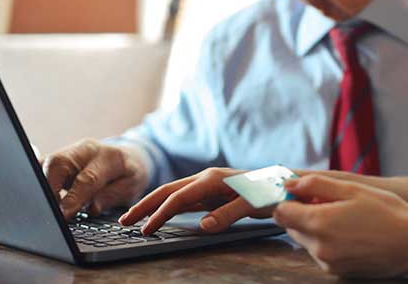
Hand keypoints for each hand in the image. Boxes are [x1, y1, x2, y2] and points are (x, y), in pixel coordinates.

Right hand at [42, 139, 150, 219]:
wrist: (127, 157)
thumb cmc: (129, 173)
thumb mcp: (132, 186)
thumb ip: (112, 195)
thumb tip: (93, 208)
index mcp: (108, 156)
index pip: (87, 178)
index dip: (73, 199)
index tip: (63, 216)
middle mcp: (85, 150)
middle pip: (58, 164)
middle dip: (49, 189)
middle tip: (48, 213)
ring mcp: (69, 152)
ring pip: (46, 164)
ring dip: (41, 187)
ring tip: (43, 209)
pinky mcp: (57, 159)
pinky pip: (41, 167)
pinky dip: (38, 182)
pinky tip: (38, 198)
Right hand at [119, 168, 270, 234]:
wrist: (284, 183)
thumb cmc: (270, 191)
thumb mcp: (253, 204)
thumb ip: (228, 214)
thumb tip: (203, 226)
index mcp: (212, 179)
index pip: (178, 198)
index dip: (160, 214)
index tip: (146, 229)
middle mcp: (206, 178)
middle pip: (167, 191)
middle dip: (144, 205)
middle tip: (123, 221)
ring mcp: (207, 185)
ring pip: (173, 194)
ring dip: (152, 205)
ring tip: (134, 219)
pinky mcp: (211, 192)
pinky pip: (183, 199)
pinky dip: (167, 207)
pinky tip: (159, 215)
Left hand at [273, 175, 407, 277]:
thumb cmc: (386, 212)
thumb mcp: (351, 189)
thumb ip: (315, 185)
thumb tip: (290, 184)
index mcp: (319, 223)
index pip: (281, 212)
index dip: (289, 199)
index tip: (302, 192)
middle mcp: (318, 248)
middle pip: (292, 227)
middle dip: (303, 213)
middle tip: (328, 202)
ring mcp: (328, 263)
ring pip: (306, 241)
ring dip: (315, 228)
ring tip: (344, 217)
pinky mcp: (337, 272)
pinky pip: (320, 253)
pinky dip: (327, 241)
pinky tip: (350, 232)